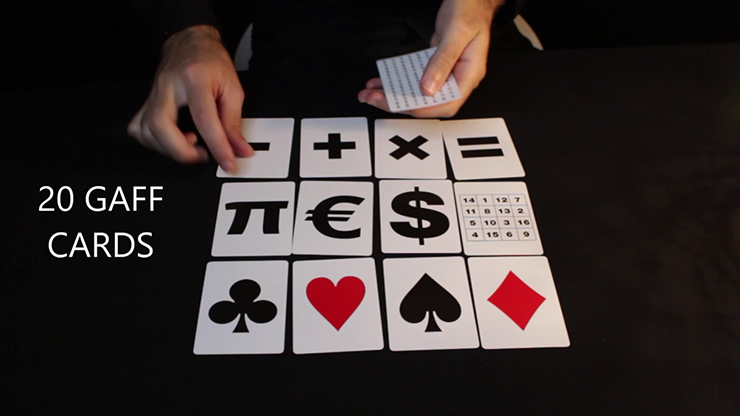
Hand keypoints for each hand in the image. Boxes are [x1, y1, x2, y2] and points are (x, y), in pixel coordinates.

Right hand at [127, 25, 252, 171]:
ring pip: (146, 130)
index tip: (228, 163)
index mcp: (194, 79)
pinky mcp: (146, 102)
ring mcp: (153, 94)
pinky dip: (153, 142)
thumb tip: (239, 149)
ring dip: (168, 149)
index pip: (204, 119)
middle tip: (203, 155)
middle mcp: (169, 87)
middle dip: (182, 151)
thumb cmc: (211, 62)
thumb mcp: (232, 88)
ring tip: (191, 146)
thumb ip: (234, 122)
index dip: (218, 147)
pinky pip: (138, 128)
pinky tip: (171, 140)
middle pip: (161, 125)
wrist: (190, 42)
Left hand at [358, 0, 502, 117]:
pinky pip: (416, 77)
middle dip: (400, 102)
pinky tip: (384, 79)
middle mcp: (459, 77)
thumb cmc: (470, 10)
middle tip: (374, 97)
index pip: (447, 103)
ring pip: (419, 92)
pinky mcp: (436, 65)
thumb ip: (443, 61)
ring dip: (395, 93)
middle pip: (429, 102)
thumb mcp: (456, 33)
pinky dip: (398, 80)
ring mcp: (447, 71)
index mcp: (470, 74)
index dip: (422, 108)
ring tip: (372, 92)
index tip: (399, 103)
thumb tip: (428, 88)